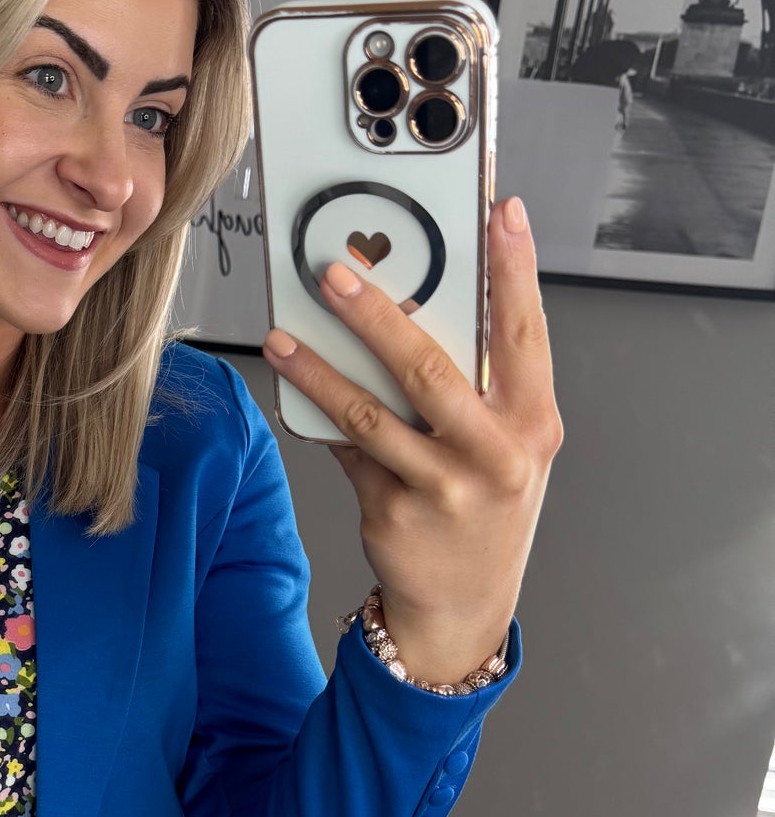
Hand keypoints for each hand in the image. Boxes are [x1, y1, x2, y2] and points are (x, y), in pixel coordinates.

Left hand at [262, 195, 563, 681]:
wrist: (466, 603)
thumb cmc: (485, 502)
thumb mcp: (505, 445)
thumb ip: (477, 387)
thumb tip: (408, 312)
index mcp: (532, 423)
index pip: (524, 332)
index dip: (514, 270)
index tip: (500, 213)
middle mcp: (494, 455)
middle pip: (431, 369)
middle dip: (378, 314)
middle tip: (335, 272)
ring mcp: (442, 489)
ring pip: (371, 414)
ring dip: (320, 371)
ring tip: (284, 337)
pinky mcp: (393, 513)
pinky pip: (348, 452)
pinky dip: (321, 419)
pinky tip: (295, 389)